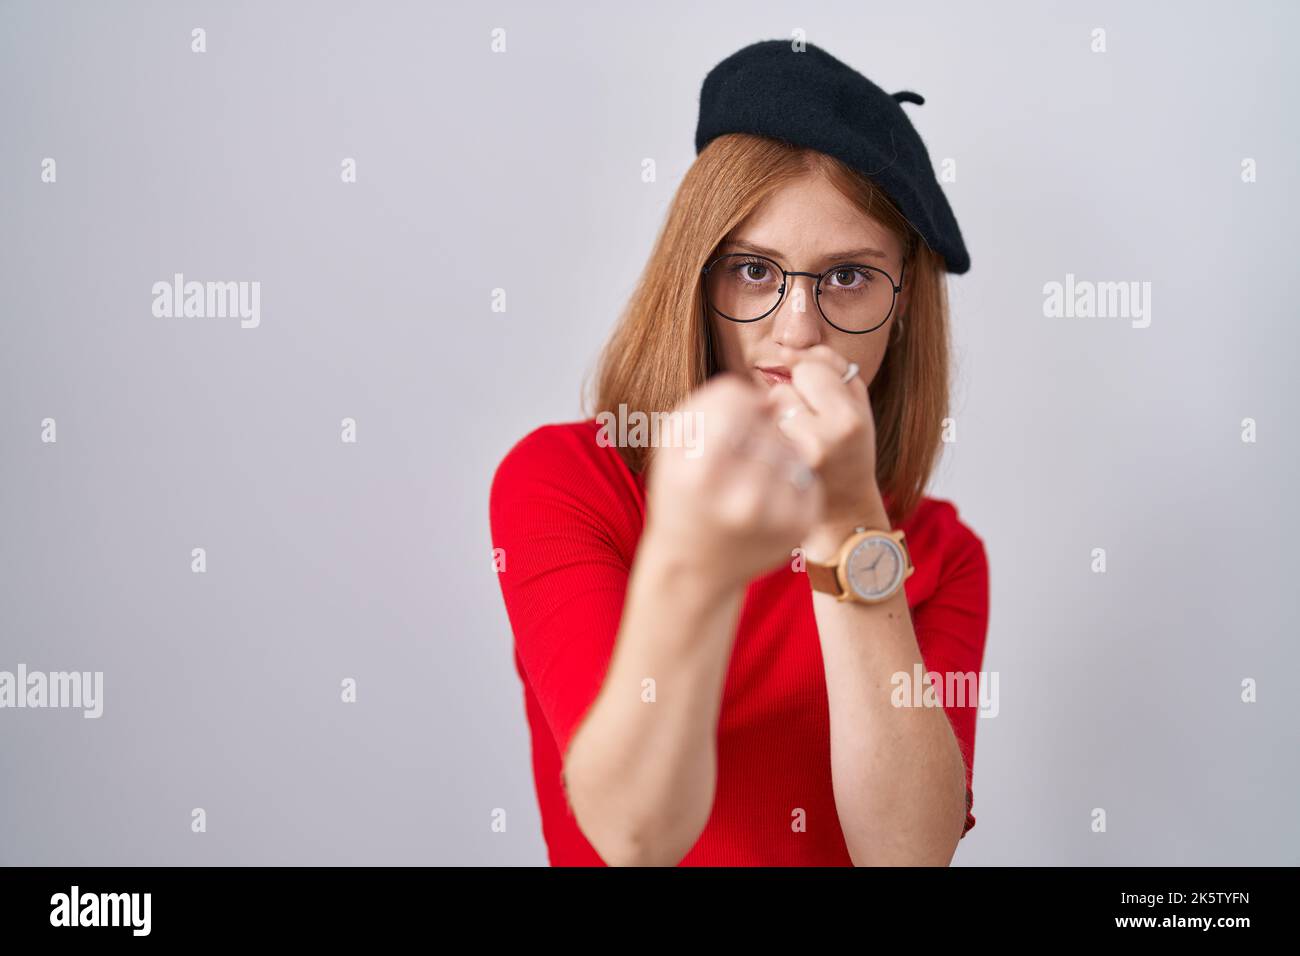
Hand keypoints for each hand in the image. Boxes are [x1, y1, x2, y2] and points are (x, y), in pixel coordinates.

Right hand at [643, 374, 824, 590]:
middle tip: (737, 456)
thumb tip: (767, 400)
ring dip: (775, 452)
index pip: (736, 402)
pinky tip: (768, 496)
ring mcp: (775, 515)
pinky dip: (790, 477)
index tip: (728, 420)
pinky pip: (806, 474)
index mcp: (700, 473)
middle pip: (766, 426)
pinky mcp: (800, 525)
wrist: (695, 568)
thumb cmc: (681, 496)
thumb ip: (709, 406)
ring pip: (790, 448)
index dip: (734, 403)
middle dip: (755, 431)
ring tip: (751, 476)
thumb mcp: (672, 448)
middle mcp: (742, 498)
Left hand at [762, 345, 882, 529]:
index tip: (823, 401)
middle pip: (782, 388)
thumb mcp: (857, 402)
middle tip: (811, 426)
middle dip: (792, 398)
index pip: (810, 369)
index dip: (813, 379)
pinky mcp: (772, 475)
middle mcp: (822, 442)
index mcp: (849, 420)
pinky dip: (763, 436)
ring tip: (797, 441)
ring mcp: (792, 462)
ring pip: (764, 411)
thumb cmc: (851, 447)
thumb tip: (785, 350)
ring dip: (775, 417)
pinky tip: (781, 454)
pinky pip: (755, 432)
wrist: (845, 509)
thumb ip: (830, 365)